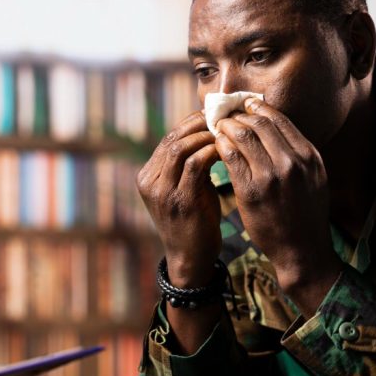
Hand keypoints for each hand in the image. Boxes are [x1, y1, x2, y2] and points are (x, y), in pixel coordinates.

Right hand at [136, 111, 221, 285]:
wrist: (191, 259)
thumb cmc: (195, 221)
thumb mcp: (185, 189)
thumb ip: (189, 165)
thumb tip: (209, 133)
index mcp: (147, 177)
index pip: (169, 138)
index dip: (192, 124)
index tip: (216, 117)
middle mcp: (150, 182)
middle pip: (172, 139)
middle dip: (199, 125)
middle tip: (224, 119)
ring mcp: (162, 192)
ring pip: (180, 148)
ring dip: (206, 137)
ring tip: (227, 133)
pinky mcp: (180, 202)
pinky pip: (195, 165)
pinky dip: (211, 152)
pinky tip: (227, 151)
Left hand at [214, 98, 340, 298]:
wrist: (302, 250)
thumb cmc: (306, 214)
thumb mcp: (314, 178)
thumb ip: (298, 154)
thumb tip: (276, 127)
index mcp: (309, 156)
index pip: (279, 119)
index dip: (257, 107)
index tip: (244, 104)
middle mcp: (292, 162)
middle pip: (259, 122)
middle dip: (238, 113)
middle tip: (225, 113)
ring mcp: (272, 176)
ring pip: (243, 135)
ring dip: (226, 127)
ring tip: (217, 127)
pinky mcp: (251, 191)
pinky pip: (231, 157)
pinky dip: (221, 146)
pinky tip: (215, 145)